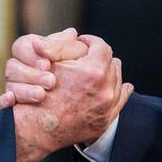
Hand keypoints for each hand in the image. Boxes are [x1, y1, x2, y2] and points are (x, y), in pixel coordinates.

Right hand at [0, 28, 87, 107]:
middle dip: (32, 75)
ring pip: (9, 86)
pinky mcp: (16, 104)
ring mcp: (16, 85)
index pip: (20, 47)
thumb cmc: (80, 65)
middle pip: (12, 67)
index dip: (31, 56)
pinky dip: (5, 102)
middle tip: (51, 82)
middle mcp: (20, 66)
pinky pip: (2, 103)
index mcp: (31, 48)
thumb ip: (63, 46)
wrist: (84, 93)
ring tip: (42, 95)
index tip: (47, 64)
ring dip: (25, 91)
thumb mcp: (75, 53)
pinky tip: (12, 102)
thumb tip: (50, 40)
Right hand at [9, 33, 132, 161]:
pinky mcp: (105, 119)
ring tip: (98, 71)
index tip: (82, 43)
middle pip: (111, 63)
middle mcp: (105, 89)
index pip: (100, 46)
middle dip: (100, 58)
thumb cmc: (39, 94)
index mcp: (94, 71)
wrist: (36, 128)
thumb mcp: (50, 63)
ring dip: (109, 73)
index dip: (90, 41)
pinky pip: (121, 100)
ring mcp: (107, 106)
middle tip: (89, 57)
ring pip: (117, 80)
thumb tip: (73, 33)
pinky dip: (122, 91)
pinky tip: (124, 86)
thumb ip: (64, 45)